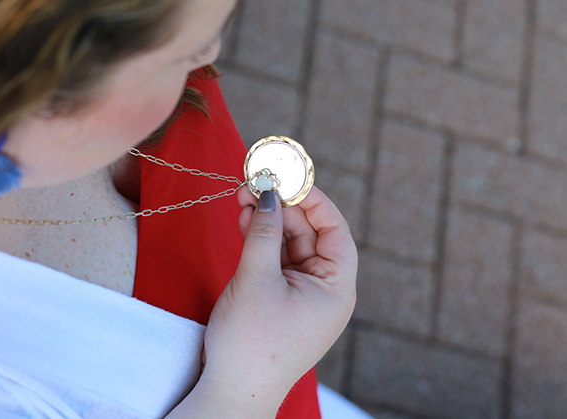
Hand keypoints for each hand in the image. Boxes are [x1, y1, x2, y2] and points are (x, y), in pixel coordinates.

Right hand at [199, 185, 357, 412]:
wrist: (232, 392)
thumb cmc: (251, 343)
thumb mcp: (256, 279)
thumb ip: (263, 232)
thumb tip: (268, 193)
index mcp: (337, 288)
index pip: (334, 230)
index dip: (312, 199)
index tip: (287, 176)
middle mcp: (326, 289)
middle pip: (310, 233)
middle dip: (282, 206)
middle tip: (254, 181)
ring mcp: (302, 294)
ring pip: (290, 244)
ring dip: (267, 220)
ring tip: (242, 195)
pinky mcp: (281, 298)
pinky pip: (276, 259)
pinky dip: (261, 239)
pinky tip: (244, 219)